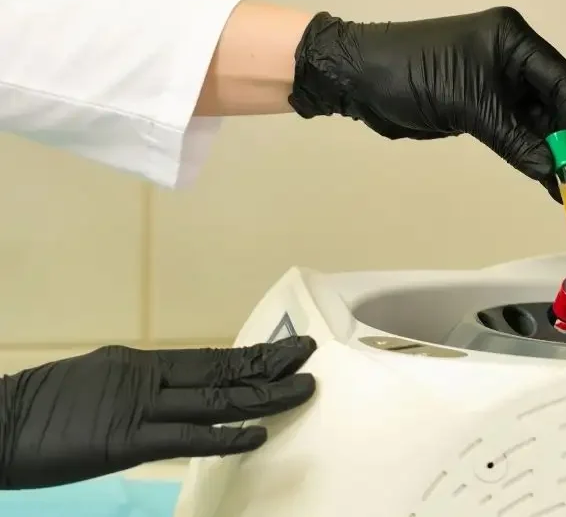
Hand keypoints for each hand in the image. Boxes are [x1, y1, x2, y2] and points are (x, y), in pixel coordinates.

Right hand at [0, 338, 315, 488]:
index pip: (213, 361)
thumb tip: (180, 388)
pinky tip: (257, 433)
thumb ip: (144, 386)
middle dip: (269, 364)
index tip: (289, 349)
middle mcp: (150, 379)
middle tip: (310, 354)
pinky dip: (223, 437)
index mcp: (145, 366)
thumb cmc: (48, 408)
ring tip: (303, 385)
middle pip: (223, 371)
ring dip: (262, 394)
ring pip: (214, 399)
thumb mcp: (104, 384)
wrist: (1, 423)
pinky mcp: (127, 441)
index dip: (254, 356)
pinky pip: (185, 439)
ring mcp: (140, 409)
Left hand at [289, 7, 565, 199]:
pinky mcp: (481, 102)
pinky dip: (529, 153)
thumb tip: (554, 171)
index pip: (564, 83)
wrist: (361, 77)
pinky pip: (515, 129)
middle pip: (556, 102)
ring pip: (537, 120)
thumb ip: (515, 140)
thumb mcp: (469, 106)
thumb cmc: (413, 75)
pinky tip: (544, 177)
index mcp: (514, 40)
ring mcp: (496, 80)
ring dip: (552, 153)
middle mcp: (512, 56)